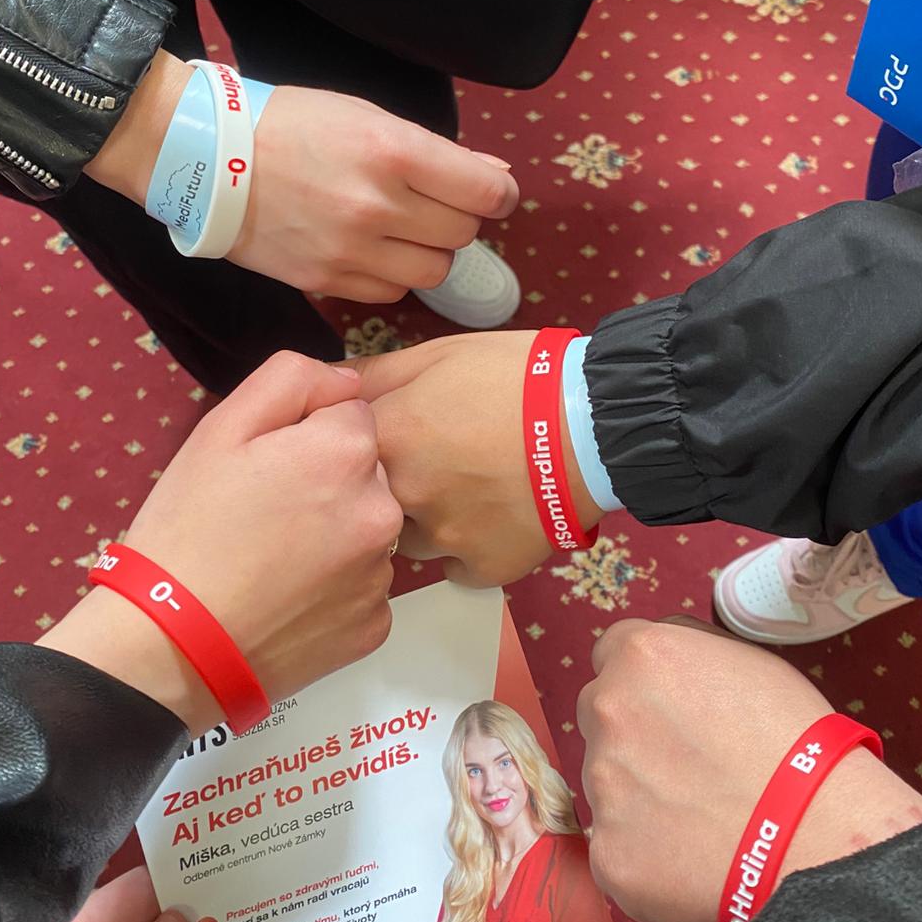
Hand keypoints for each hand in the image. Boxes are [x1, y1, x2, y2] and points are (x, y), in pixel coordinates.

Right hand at [43, 351, 401, 733]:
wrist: (170, 645)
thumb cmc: (188, 527)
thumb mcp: (220, 428)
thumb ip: (291, 380)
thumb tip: (348, 382)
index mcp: (348, 450)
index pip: (351, 415)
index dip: (305, 436)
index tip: (266, 468)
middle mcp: (383, 509)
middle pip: (367, 473)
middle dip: (327, 482)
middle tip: (265, 516)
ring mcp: (382, 574)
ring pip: (366, 531)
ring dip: (335, 535)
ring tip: (272, 561)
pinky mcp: (375, 626)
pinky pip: (363, 588)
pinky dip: (333, 590)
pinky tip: (287, 599)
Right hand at [89, 54, 518, 299]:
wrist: (208, 159)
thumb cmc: (292, 125)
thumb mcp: (367, 117)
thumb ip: (435, 153)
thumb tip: (495, 178)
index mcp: (393, 152)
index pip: (486, 192)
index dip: (498, 193)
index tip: (490, 192)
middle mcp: (378, 206)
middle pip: (463, 234)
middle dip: (457, 219)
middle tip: (430, 203)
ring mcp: (352, 250)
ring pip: (432, 271)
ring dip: (428, 252)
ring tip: (400, 229)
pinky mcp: (328, 281)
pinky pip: (391, 291)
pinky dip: (392, 274)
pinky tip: (370, 249)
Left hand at [351, 331, 601, 586]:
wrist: (596, 421)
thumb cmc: (517, 376)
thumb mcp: (438, 355)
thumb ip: (371, 374)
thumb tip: (325, 385)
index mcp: (386, 437)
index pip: (335, 452)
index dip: (360, 443)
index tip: (387, 434)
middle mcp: (402, 495)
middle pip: (368, 501)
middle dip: (389, 484)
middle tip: (433, 459)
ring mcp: (442, 537)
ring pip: (407, 540)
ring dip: (424, 519)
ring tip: (466, 485)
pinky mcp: (483, 567)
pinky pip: (455, 566)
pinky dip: (466, 545)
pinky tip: (489, 514)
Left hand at [577, 618, 921, 921]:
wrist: (819, 838)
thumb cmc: (801, 746)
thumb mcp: (751, 663)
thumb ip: (690, 651)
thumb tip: (664, 664)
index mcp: (643, 656)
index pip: (613, 653)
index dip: (645, 682)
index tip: (670, 707)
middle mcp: (608, 710)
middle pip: (602, 715)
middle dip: (633, 734)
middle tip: (688, 766)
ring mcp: (600, 784)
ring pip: (607, 783)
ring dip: (639, 795)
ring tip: (701, 817)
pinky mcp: (608, 851)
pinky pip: (618, 847)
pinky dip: (648, 854)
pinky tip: (694, 857)